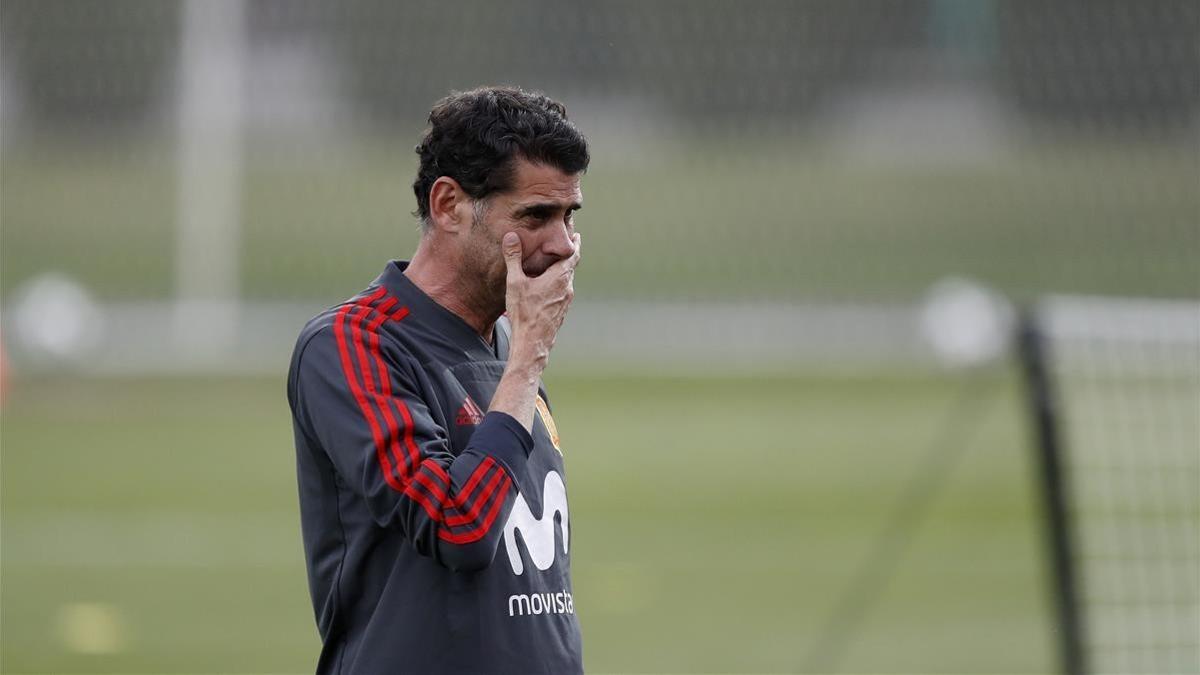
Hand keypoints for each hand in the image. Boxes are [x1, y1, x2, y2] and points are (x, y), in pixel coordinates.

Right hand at [502, 231, 580, 370]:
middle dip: (569, 254)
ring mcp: (566, 301)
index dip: (575, 243)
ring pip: (567, 280)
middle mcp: (567, 288)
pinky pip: (563, 292)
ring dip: (563, 270)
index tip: (576, 233)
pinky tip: (548, 286)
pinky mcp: (561, 311)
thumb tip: (510, 236)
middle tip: (568, 243)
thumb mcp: (515, 282)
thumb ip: (513, 258)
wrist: (533, 342)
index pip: (573, 254)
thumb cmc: (524, 312)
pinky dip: (559, 283)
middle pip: (571, 266)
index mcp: (560, 277)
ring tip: (556, 263)